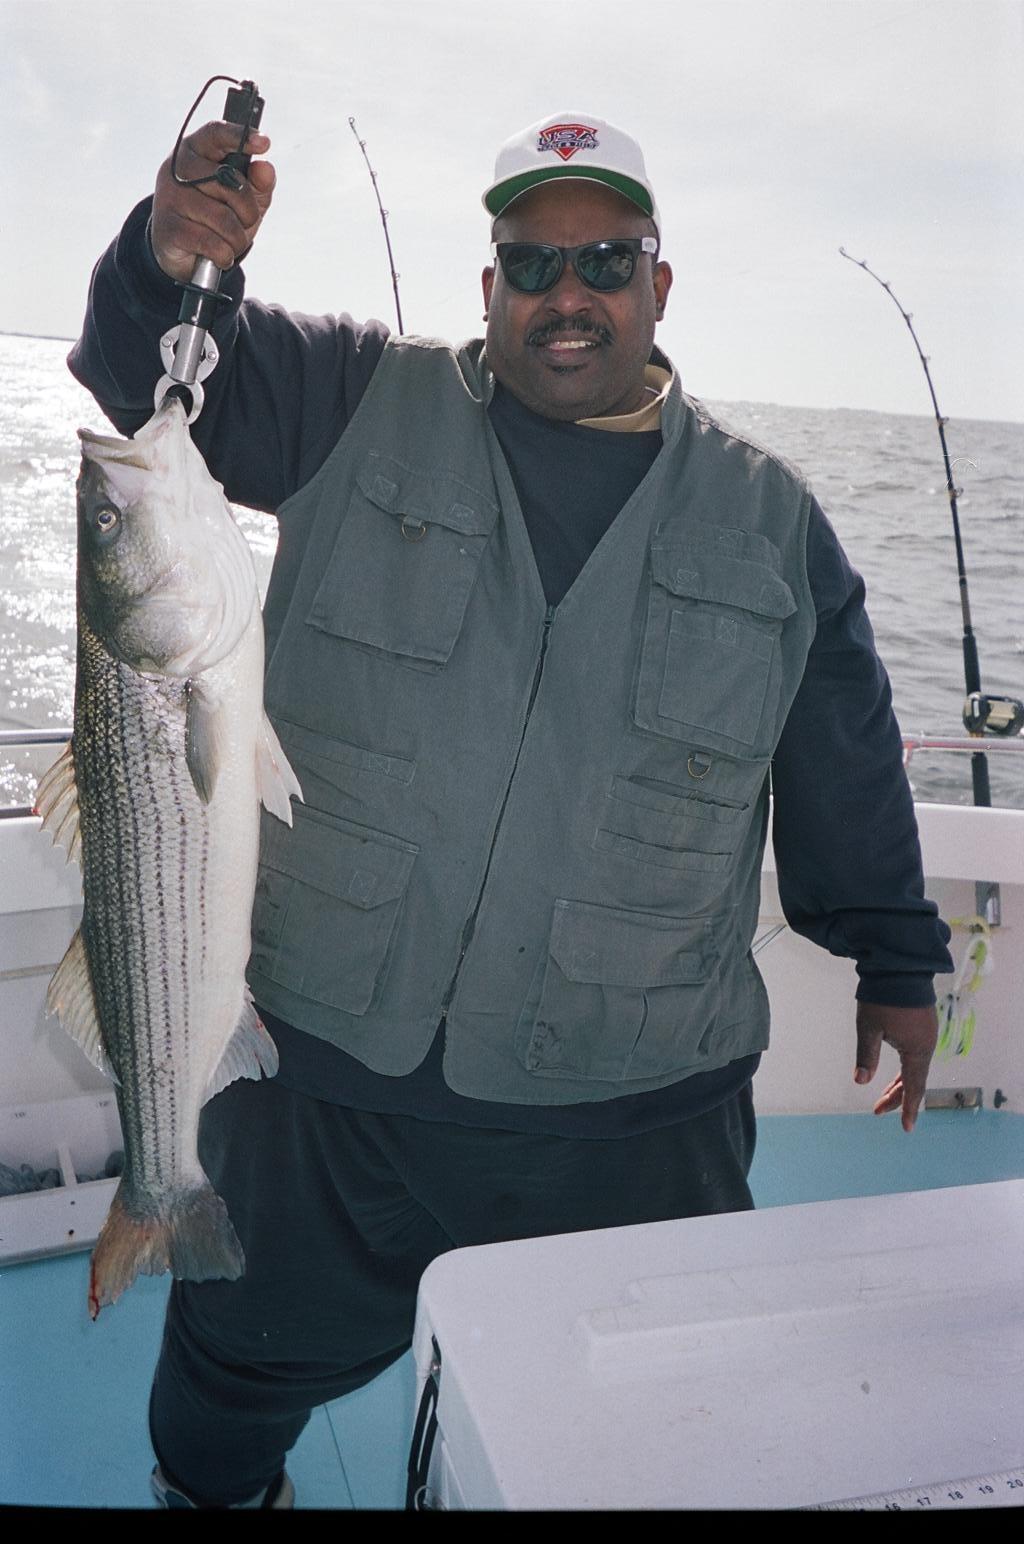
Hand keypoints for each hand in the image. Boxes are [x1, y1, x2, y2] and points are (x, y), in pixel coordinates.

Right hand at [151, 121, 275, 282]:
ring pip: (223, 218)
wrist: (183, 252)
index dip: (239, 137)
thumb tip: (265, 167)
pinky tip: (220, 254)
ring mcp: (170, 197)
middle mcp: (178, 168)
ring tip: (231, 241)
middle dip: (248, 210)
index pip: (216, 133)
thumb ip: (258, 183)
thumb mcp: (244, 199)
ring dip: (237, 238)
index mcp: (196, 150)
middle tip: (245, 221)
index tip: (264, 142)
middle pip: (230, 182)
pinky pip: (212, 243)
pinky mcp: (168, 228)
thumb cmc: (217, 218)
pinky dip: (224, 254)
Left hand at [854, 1001, 937, 1131]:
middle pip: (914, 1080)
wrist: (899, 966)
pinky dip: (904, 1069)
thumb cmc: (882, 998)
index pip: (914, 1088)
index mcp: (917, 1050)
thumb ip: (866, 1056)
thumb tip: (860, 1080)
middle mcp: (926, 1045)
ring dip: (899, 1083)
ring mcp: (926, 1034)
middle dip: (897, 1098)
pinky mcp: (922, 1024)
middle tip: (878, 1111)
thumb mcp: (868, 1028)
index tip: (907, 1128)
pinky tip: (895, 1074)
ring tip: (883, 1097)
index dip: (909, 1109)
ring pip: (914, 1068)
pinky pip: (915, 1055)